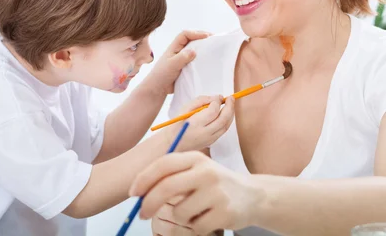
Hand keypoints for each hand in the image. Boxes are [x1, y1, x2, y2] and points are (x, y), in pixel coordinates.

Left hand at [130, 151, 262, 234]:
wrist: (253, 196)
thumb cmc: (215, 183)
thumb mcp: (197, 170)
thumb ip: (172, 175)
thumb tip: (139, 191)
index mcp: (197, 158)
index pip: (163, 164)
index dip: (144, 178)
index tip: (132, 192)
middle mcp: (207, 172)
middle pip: (166, 188)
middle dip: (149, 203)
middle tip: (142, 214)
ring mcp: (217, 193)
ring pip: (179, 212)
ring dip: (180, 218)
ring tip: (194, 212)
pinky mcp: (224, 213)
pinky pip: (194, 227)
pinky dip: (195, 227)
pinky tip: (207, 218)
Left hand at [145, 30, 210, 94]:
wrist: (158, 88)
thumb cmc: (161, 75)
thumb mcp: (171, 65)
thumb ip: (182, 58)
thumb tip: (194, 51)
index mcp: (174, 47)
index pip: (185, 34)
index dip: (196, 33)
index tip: (207, 36)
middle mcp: (179, 51)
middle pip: (192, 40)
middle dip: (202, 38)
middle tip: (214, 40)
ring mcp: (183, 59)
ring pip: (195, 50)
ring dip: (204, 48)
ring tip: (214, 49)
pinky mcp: (186, 67)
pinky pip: (196, 60)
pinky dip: (203, 59)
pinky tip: (209, 61)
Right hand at [163, 95, 233, 151]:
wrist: (172, 144)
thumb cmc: (177, 123)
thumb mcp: (184, 109)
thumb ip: (200, 101)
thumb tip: (217, 97)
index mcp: (195, 124)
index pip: (213, 111)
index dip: (217, 102)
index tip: (218, 96)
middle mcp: (204, 133)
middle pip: (223, 119)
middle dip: (230, 107)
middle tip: (231, 98)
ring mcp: (209, 140)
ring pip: (226, 126)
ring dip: (230, 114)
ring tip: (230, 104)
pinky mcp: (211, 142)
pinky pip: (223, 130)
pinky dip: (227, 120)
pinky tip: (225, 113)